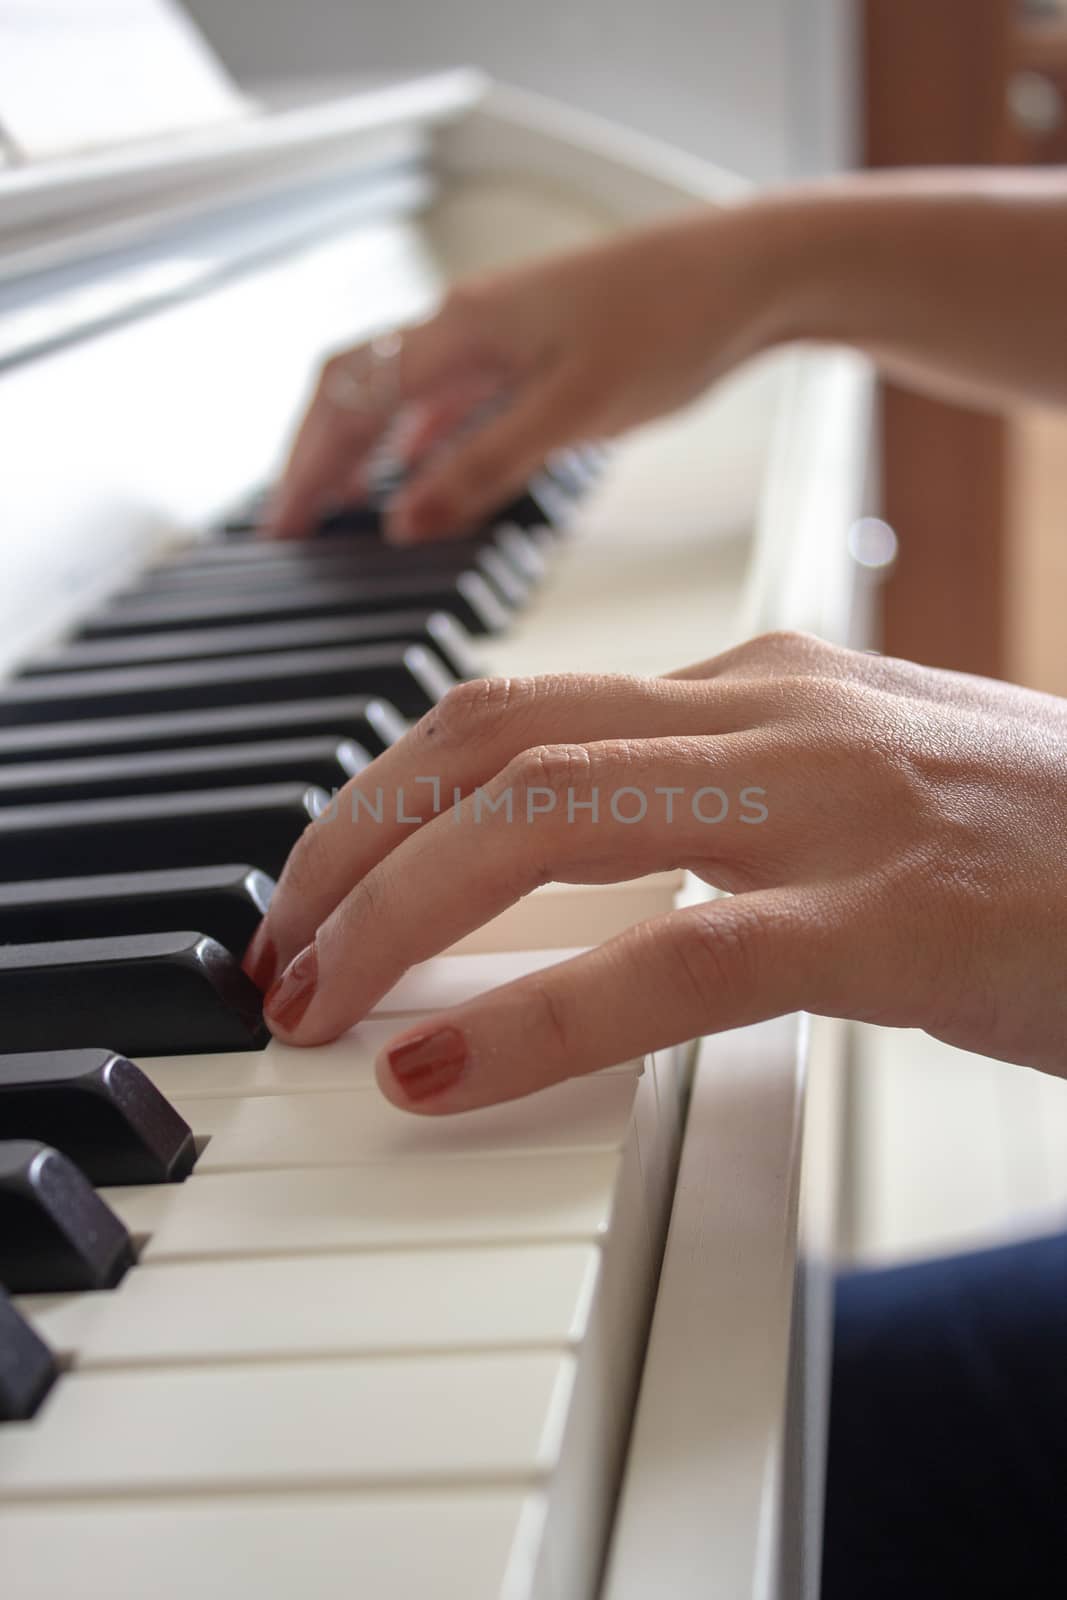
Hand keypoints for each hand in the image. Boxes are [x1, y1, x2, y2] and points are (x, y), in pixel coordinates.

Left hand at [243, 632, 1066, 1109]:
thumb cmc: (1034, 845)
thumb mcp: (847, 787)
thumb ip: (708, 804)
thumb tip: (564, 856)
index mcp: (758, 687)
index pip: (512, 707)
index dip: (382, 793)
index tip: (319, 881)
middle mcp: (774, 716)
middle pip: (494, 742)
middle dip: (352, 845)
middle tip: (281, 952)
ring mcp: (832, 805)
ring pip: (549, 815)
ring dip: (397, 909)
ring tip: (318, 1000)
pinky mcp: (893, 919)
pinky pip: (675, 958)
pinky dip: (533, 1015)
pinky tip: (440, 1070)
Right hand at [266, 206, 791, 541]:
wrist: (748, 273)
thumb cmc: (672, 321)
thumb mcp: (572, 413)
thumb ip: (483, 468)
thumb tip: (403, 520)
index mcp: (459, 329)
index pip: (347, 401)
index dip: (306, 469)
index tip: (282, 530)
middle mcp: (466, 324)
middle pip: (358, 389)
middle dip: (319, 459)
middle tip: (299, 526)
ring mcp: (498, 333)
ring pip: (402, 394)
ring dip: (366, 451)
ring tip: (344, 511)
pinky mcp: (533, 348)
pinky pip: (452, 396)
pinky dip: (423, 440)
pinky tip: (426, 472)